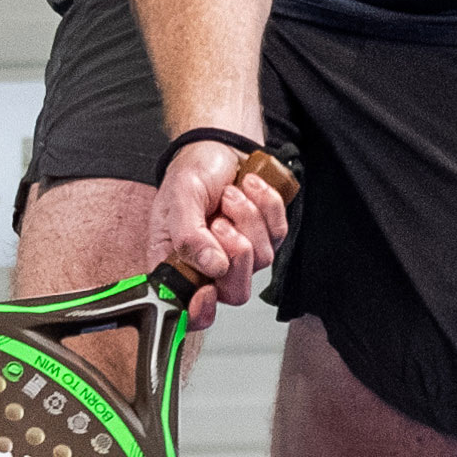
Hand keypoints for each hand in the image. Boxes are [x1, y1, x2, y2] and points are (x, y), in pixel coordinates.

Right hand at [153, 139, 289, 310]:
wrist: (219, 146)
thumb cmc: (192, 173)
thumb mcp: (179, 198)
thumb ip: (188, 235)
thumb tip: (211, 266)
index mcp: (178, 265)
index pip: (191, 310)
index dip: (201, 311)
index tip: (207, 291)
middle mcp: (210, 267)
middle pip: (235, 291)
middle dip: (234, 254)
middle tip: (220, 222)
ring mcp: (242, 254)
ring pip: (261, 260)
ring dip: (246, 218)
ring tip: (229, 195)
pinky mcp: (266, 236)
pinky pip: (278, 233)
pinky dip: (265, 205)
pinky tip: (249, 188)